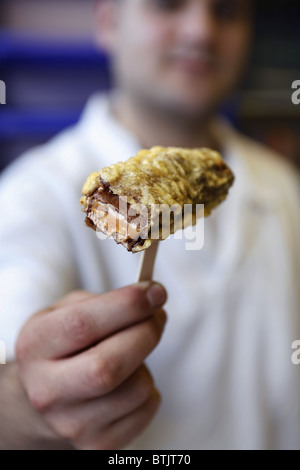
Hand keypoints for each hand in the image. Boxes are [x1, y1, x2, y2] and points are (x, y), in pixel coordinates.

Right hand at [15, 282, 166, 449]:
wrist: (41, 398)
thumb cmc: (60, 346)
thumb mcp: (63, 312)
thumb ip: (101, 300)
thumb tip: (149, 299)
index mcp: (36, 346)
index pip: (83, 324)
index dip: (127, 305)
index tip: (156, 291)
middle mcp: (48, 390)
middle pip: (110, 365)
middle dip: (146, 332)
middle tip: (156, 316)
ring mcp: (72, 424)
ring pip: (137, 388)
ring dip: (146, 362)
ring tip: (130, 354)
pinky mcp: (98, 444)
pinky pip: (147, 408)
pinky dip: (148, 388)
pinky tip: (128, 381)